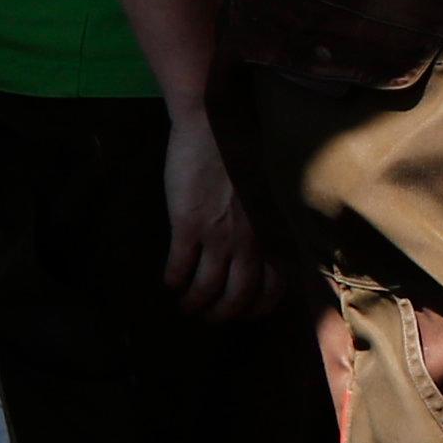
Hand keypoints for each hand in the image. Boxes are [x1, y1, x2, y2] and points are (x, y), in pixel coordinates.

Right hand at [155, 98, 272, 320]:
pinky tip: (168, 281)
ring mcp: (219, 235)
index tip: (244, 313)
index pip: (274, 286)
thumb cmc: (243, 157)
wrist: (214, 127)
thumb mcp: (266, 196)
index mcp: (272, 232)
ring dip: (193, 302)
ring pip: (207, 288)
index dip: (258, 307)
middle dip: (222, 313)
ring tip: (185, 303)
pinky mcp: (188, 226)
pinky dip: (172, 280)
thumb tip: (259, 249)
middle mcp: (250, 240)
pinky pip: (179, 267)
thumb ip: (265, 224)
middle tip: (208, 315)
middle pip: (238, 296)